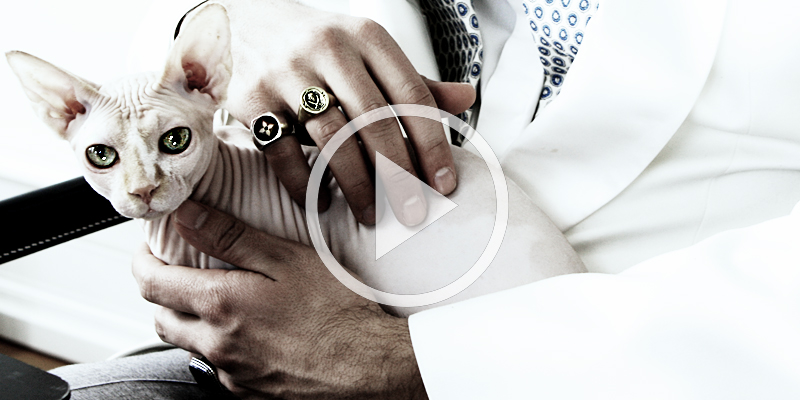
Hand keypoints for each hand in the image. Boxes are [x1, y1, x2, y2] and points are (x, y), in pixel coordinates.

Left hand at [133, 200, 427, 398]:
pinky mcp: (249, 394)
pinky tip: (250, 332)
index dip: (143, 260)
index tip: (152, 247)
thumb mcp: (288, 259)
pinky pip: (218, 368)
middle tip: (182, 271)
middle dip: (162, 291)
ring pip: (188, 345)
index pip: (150, 283)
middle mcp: (217, 345)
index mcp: (220, 305)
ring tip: (219, 301)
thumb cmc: (338, 312)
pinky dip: (220, 347)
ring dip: (190, 321)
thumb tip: (188, 215)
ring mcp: (232, 374)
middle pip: (161, 318)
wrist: (370, 367)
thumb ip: (231, 237)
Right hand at [211, 0, 474, 225]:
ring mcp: (286, 73)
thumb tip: (467, 100)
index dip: (433, 145)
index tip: (444, 186)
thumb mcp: (370, 53)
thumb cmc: (324, 47)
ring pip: (332, 139)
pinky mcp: (252, 98)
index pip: (412, 96)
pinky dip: (304, 185)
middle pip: (374, 121)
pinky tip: (322, 204)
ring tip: (371, 215)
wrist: (248, 20)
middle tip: (412, 213)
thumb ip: (413, 81)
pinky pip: (283, 152)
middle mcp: (328, 49)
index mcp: (368, 37)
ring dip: (356, 185)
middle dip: (398, 175)